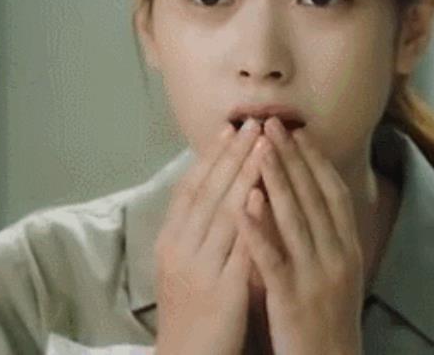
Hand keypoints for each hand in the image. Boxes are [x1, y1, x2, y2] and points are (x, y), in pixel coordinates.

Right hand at [154, 118, 269, 354]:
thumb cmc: (190, 310)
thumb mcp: (184, 264)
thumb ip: (199, 231)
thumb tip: (220, 193)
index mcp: (170, 240)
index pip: (190, 188)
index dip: (210, 157)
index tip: (228, 129)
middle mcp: (179, 248)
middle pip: (207, 191)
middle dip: (231, 155)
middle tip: (251, 123)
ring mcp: (198, 267)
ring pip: (222, 211)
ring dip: (244, 174)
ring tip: (263, 144)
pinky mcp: (221, 289)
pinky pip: (237, 247)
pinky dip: (249, 217)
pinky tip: (261, 193)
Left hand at [236, 117, 364, 354]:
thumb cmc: (327, 317)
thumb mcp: (336, 272)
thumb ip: (323, 235)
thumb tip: (307, 195)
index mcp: (347, 248)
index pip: (331, 193)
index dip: (314, 160)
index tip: (297, 130)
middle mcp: (337, 255)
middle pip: (313, 196)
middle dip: (292, 157)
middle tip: (272, 123)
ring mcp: (316, 276)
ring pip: (295, 219)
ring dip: (276, 180)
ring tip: (259, 147)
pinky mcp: (292, 298)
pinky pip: (273, 258)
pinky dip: (259, 227)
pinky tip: (245, 201)